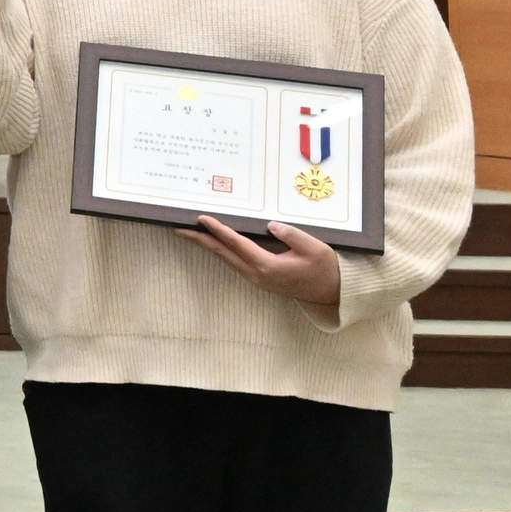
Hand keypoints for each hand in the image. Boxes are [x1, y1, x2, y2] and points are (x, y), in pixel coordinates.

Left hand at [185, 215, 344, 307]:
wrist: (331, 293)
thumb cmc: (324, 269)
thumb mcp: (314, 248)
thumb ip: (292, 235)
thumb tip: (269, 225)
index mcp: (268, 267)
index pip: (237, 244)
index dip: (218, 230)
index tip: (202, 218)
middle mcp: (256, 274)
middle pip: (222, 253)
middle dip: (199, 239)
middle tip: (179, 227)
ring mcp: (256, 279)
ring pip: (226, 258)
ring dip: (207, 245)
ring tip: (189, 232)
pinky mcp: (259, 279)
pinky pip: (234, 262)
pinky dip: (221, 250)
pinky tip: (214, 242)